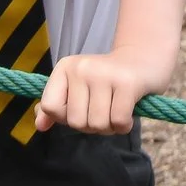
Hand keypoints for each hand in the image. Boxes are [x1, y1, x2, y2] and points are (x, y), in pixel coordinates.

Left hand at [36, 47, 166, 135]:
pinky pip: (118, 121)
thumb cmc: (107, 80)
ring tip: (116, 110)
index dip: (66, 117)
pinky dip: (124, 126)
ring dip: (109, 127)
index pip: (50, 107)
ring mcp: (104, 73)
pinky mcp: (127, 83)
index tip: (82, 107)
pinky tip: (128, 113)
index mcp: (65, 67)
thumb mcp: (78, 88)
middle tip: (104, 109)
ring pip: (97, 124)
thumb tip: (40, 125)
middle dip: (91, 125)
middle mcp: (82, 67)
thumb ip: (57, 106)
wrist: (145, 58)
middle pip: (76, 121)